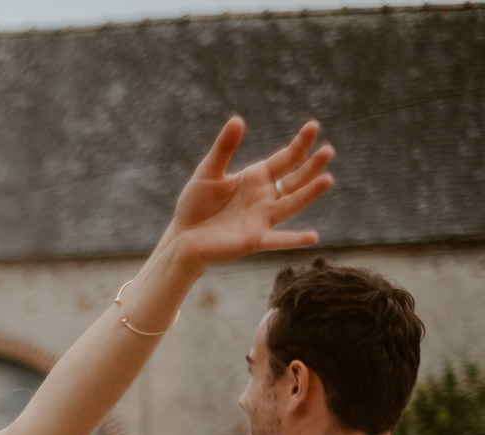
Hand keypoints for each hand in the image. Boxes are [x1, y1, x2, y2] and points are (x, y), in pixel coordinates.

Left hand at [164, 117, 333, 268]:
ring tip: (327, 180)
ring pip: (292, 204)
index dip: (300, 144)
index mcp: (257, 177)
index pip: (285, 159)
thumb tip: (237, 120)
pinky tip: (312, 237)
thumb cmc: (196, 203)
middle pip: (295, 180)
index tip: (313, 126)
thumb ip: (224, 148)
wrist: (182, 236)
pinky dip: (294, 239)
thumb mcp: (208, 171)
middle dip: (311, 166)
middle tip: (328, 151)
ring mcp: (262, 218)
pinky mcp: (254, 239)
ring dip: (309, 194)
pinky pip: (277, 239)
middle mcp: (266, 197)